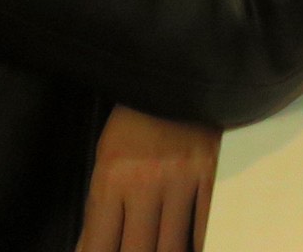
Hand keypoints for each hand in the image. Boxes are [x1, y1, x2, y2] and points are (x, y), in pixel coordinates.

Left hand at [78, 106, 219, 251]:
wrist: (176, 68)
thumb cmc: (137, 116)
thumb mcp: (107, 159)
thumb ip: (100, 209)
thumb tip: (91, 249)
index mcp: (112, 179)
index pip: (98, 248)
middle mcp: (145, 181)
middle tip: (140, 250)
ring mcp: (182, 176)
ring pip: (173, 246)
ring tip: (162, 248)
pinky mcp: (212, 169)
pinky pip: (206, 222)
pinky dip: (199, 242)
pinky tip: (192, 245)